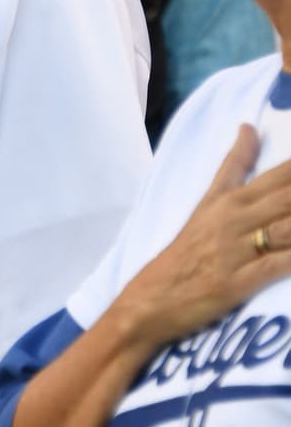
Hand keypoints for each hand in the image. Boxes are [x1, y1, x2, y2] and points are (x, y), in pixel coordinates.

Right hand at [119, 127, 290, 349]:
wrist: (150, 300)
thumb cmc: (185, 253)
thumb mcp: (206, 204)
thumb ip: (232, 166)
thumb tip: (248, 127)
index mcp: (230, 199)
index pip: (283, 174)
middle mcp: (234, 218)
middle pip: (289, 196)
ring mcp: (234, 250)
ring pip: (287, 226)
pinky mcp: (235, 282)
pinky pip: (278, 264)